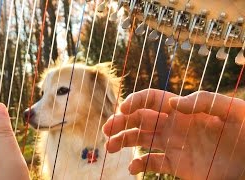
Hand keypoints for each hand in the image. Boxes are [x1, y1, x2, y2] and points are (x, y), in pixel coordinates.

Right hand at [103, 89, 244, 178]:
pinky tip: (133, 169)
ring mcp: (173, 145)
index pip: (152, 100)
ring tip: (110, 147)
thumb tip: (172, 104)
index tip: (122, 109)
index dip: (135, 101)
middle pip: (140, 120)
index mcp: (183, 110)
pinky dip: (139, 165)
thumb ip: (203, 101)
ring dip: (123, 141)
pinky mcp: (176, 165)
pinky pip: (153, 163)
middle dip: (121, 122)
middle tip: (106, 130)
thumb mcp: (231, 110)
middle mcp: (174, 126)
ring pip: (141, 140)